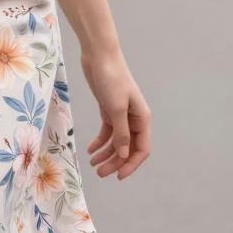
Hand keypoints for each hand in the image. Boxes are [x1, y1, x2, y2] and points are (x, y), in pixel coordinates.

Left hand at [79, 45, 150, 180]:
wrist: (99, 55)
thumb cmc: (111, 78)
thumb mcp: (116, 108)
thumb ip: (121, 133)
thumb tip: (124, 155)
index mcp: (142, 118)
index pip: (141, 149)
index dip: (131, 164)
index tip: (118, 176)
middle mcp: (134, 118)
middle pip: (127, 147)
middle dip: (115, 162)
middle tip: (100, 173)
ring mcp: (120, 114)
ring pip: (116, 141)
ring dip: (106, 154)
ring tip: (93, 164)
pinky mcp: (108, 108)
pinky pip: (107, 130)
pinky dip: (100, 141)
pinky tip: (90, 150)